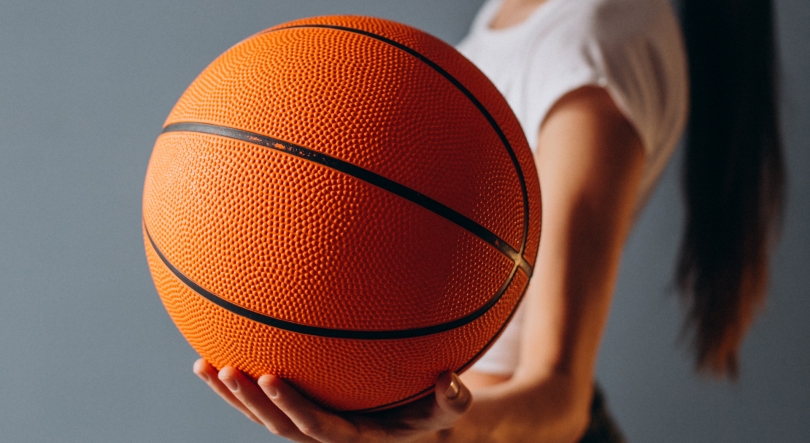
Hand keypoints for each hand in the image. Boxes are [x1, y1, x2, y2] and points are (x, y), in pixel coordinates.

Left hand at [192, 358, 471, 442]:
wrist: (412, 417)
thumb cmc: (429, 409)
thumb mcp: (447, 409)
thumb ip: (454, 400)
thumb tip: (452, 380)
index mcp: (353, 434)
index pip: (316, 425)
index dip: (292, 404)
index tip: (270, 375)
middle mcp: (325, 432)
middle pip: (279, 424)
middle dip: (251, 401)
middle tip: (228, 370)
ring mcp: (310, 420)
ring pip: (264, 416)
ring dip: (233, 395)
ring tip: (204, 366)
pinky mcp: (301, 406)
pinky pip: (264, 400)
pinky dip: (237, 387)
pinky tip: (209, 359)